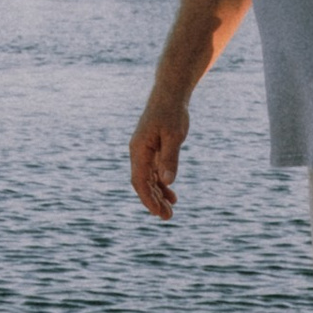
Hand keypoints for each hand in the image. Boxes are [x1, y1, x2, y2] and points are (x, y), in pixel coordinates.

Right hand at [130, 96, 188, 220]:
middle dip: (153, 201)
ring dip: (157, 195)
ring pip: (147, 180)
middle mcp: (138, 153)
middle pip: (142, 183)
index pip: (139, 181)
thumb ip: (170, 159)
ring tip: (170, 211)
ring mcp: (144, 152)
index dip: (148, 199)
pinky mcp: (152, 150)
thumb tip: (167, 182)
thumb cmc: (172, 113)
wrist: (169, 95)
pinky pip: (153, 172)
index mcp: (139, 150)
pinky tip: (171, 194)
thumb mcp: (174, 136)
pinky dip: (161, 184)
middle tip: (167, 217)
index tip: (158, 213)